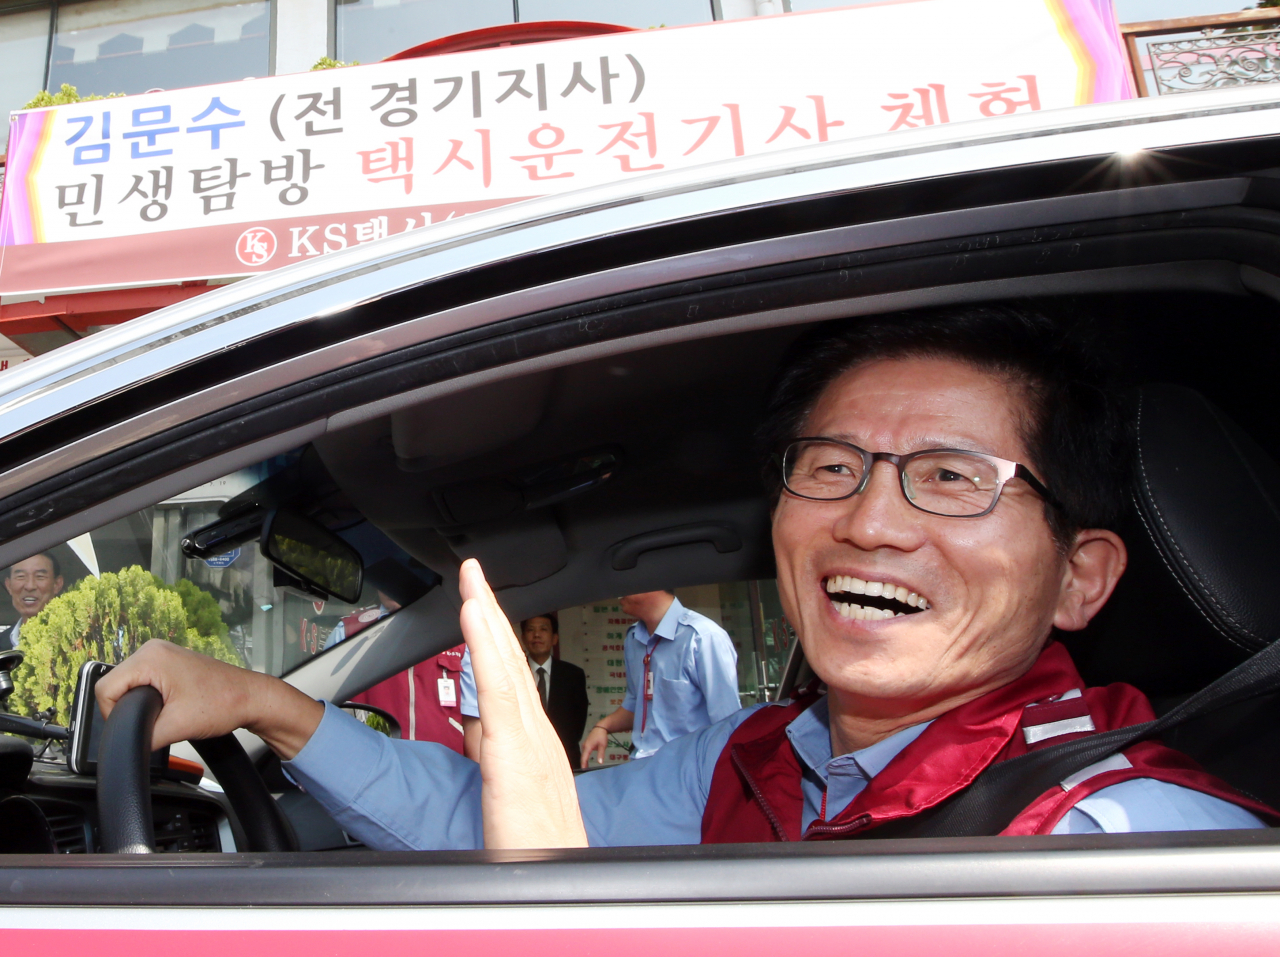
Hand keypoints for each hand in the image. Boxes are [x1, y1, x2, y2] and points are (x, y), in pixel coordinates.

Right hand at [96, 639, 323, 758]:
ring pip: (128, 685)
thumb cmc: (223, 704)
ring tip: (164, 714)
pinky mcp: (170, 662)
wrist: (252, 698)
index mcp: (150, 657)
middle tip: (153, 722)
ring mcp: (162, 654)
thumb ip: (141, 736)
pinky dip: (149, 698)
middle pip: (115, 685)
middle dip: (127, 709)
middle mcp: (153, 649)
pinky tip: (167, 706)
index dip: (112, 715)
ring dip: (139, 704)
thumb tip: (123, 746)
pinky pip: (143, 681)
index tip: (133, 727)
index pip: (105, 689)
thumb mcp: (175, 726)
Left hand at [459, 558, 587, 848]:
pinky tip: (474, 614)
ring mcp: (529, 741)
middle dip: (491, 609)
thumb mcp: (515, 797)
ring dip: (487, 615)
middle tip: (474, 570)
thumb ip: (499, 759)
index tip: (480, 601)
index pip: (510, 676)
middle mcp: (536, 734)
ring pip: (505, 665)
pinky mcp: (515, 754)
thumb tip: (479, 733)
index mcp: (535, 742)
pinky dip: (485, 648)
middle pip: (510, 659)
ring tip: (472, 579)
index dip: (495, 635)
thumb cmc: (542, 853)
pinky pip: (497, 691)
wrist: (562, 886)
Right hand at [580, 726, 608, 768]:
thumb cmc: (601, 736)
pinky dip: (585, 757)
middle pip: (583, 757)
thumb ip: (601, 754)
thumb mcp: (603, 745)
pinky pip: (585, 752)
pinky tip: (587, 761)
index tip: (583, 770)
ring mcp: (585, 745)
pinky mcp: (586, 744)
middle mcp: (584, 746)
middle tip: (585, 771)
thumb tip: (600, 763)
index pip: (584, 758)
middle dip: (583, 763)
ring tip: (585, 768)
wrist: (600, 728)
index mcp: (588, 747)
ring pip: (583, 754)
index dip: (583, 764)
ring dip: (584, 760)